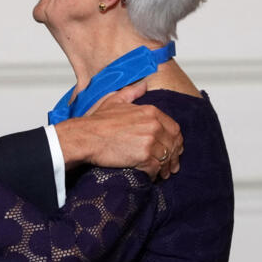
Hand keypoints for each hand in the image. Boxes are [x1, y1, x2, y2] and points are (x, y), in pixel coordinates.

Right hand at [58, 82, 182, 179]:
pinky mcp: (143, 157)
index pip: (174, 129)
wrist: (86, 137)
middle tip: (170, 166)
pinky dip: (154, 174)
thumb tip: (143, 85)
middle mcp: (153, 125)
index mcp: (150, 112)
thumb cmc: (98, 121)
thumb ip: (132, 92)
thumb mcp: (115, 100)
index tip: (173, 149)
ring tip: (162, 173)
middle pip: (173, 144)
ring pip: (166, 158)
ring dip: (164, 168)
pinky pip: (156, 169)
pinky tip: (150, 175)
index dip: (175, 141)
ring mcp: (149, 141)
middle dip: (173, 157)